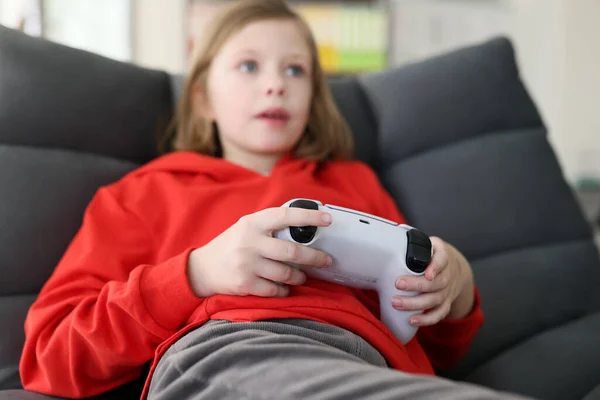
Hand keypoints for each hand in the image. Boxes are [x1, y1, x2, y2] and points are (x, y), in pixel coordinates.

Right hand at [187, 207, 333, 297]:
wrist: (201, 269)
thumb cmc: (232, 245)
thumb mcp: (247, 227)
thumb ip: (270, 225)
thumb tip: (306, 225)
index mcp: (253, 223)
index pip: (286, 216)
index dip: (309, 216)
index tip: (328, 219)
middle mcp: (250, 242)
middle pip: (291, 251)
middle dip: (314, 258)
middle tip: (327, 261)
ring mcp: (247, 264)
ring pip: (286, 273)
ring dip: (299, 277)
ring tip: (302, 276)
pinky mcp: (245, 284)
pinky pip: (275, 290)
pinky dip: (284, 290)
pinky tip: (285, 288)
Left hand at [391, 237, 474, 326]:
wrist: (457, 269)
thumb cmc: (436, 255)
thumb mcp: (431, 243)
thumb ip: (416, 243)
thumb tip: (392, 240)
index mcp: (444, 257)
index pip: (443, 261)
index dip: (436, 267)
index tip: (427, 273)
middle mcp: (448, 276)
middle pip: (436, 283)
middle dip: (416, 285)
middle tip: (398, 284)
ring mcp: (447, 291)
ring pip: (435, 300)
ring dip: (416, 304)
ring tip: (397, 303)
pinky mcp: (445, 303)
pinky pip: (439, 314)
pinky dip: (427, 319)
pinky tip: (412, 320)